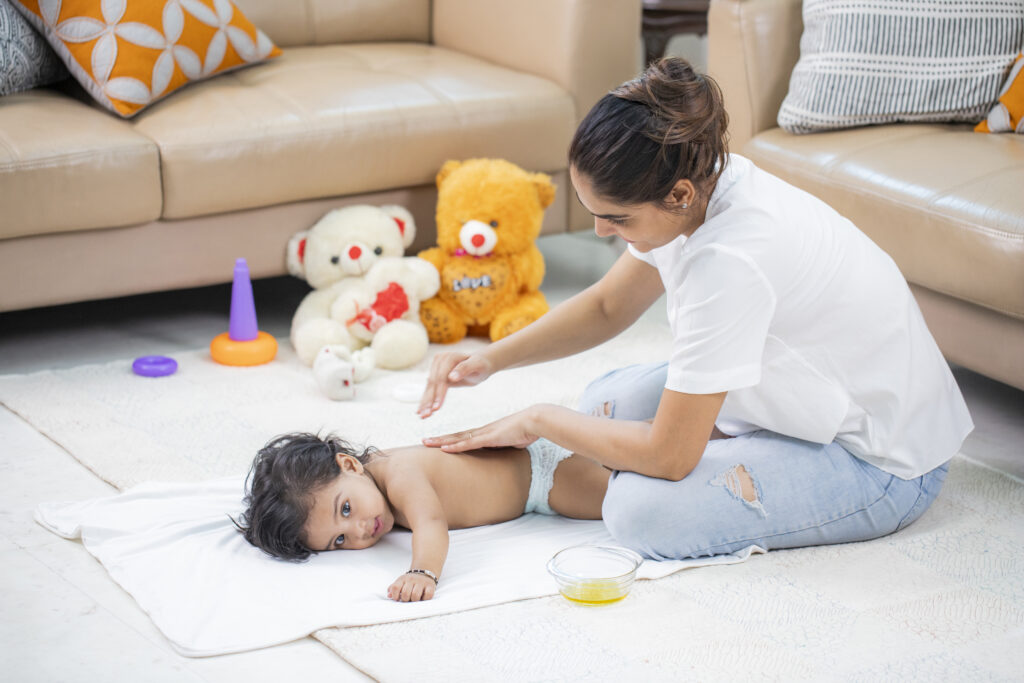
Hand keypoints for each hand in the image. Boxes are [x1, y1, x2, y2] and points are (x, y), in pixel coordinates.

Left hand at [387, 572, 436, 601]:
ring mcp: (422, 582)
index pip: (396, 587)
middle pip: (405, 593)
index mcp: (403, 579)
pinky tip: (422, 597)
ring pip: (415, 595)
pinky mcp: (431, 586)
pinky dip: (425, 599)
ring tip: (414, 599)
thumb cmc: (410, 581)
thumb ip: (393, 588)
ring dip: (414, 600)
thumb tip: (389, 595)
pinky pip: (427, 595)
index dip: (395, 596)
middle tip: (407, 599)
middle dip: (405, 599)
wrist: (424, 571)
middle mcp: (412, 579)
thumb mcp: (401, 582)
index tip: (397, 599)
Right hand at [417, 351, 493, 417]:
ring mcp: (435, 368)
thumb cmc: (481, 365)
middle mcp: (439, 361)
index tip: (437, 408)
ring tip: (422, 417)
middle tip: (426, 416)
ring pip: (429, 388)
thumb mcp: (477, 365)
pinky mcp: (435, 376)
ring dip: (425, 403)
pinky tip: (420, 411)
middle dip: (429, 400)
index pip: (441, 378)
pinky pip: (430, 390)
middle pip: (433, 383)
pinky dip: (426, 401)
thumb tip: (451, 377)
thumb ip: (465, 368)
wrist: (480, 364)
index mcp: (448, 357)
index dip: (439, 393)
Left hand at [422, 405, 543, 452]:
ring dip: (441, 442)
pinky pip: (469, 443)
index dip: (450, 439)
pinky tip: (444, 448)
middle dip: (439, 439)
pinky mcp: (490, 438)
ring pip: (458, 439)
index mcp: (486, 433)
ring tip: (426, 443)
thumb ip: (506, 445)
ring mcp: (484, 434)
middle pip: (456, 436)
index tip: (437, 442)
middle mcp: (482, 432)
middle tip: (423, 441)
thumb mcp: (512, 441)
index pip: (464, 437)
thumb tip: (507, 450)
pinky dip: (456, 446)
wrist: (534, 421)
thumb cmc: (526, 431)